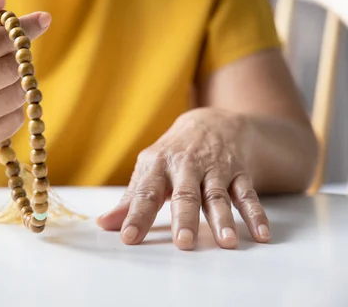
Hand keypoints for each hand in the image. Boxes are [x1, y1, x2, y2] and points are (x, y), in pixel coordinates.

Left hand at [97, 108, 270, 249]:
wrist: (212, 122)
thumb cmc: (174, 154)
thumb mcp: (150, 169)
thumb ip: (131, 199)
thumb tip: (104, 224)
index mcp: (158, 165)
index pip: (145, 193)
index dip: (136, 215)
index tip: (128, 237)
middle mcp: (186, 166)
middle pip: (185, 194)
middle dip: (184, 218)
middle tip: (183, 243)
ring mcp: (215, 169)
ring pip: (218, 195)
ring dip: (223, 218)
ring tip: (226, 242)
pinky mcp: (239, 172)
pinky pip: (249, 194)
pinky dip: (256, 213)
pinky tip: (260, 234)